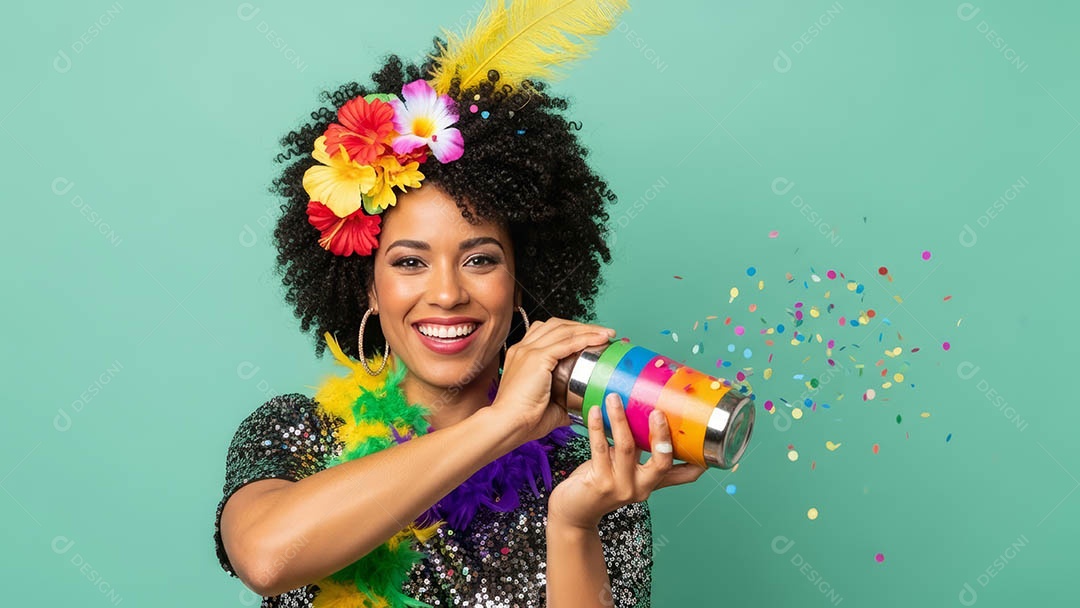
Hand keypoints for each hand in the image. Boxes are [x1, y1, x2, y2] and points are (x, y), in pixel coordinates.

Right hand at [490, 317, 615, 444]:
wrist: (507, 425)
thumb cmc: (524, 420)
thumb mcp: (548, 406)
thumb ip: (564, 402)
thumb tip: (582, 406)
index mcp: (521, 356)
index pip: (548, 331)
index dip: (571, 331)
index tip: (591, 337)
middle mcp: (523, 348)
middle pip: (557, 325)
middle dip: (582, 326)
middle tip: (603, 333)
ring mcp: (528, 351)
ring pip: (563, 330)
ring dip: (588, 329)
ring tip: (607, 334)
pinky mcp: (536, 358)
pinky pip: (566, 342)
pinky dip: (586, 338)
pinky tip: (601, 339)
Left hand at [547, 393, 707, 529]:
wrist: (574, 511)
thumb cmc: (601, 484)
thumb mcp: (627, 471)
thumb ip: (641, 453)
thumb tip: (653, 418)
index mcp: (652, 484)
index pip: (684, 475)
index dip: (699, 460)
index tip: (710, 439)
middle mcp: (641, 488)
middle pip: (661, 462)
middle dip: (661, 435)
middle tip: (658, 411)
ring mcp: (620, 487)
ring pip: (627, 448)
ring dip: (621, 420)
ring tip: (615, 398)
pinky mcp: (598, 483)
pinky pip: (600, 449)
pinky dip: (597, 427)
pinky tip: (595, 411)